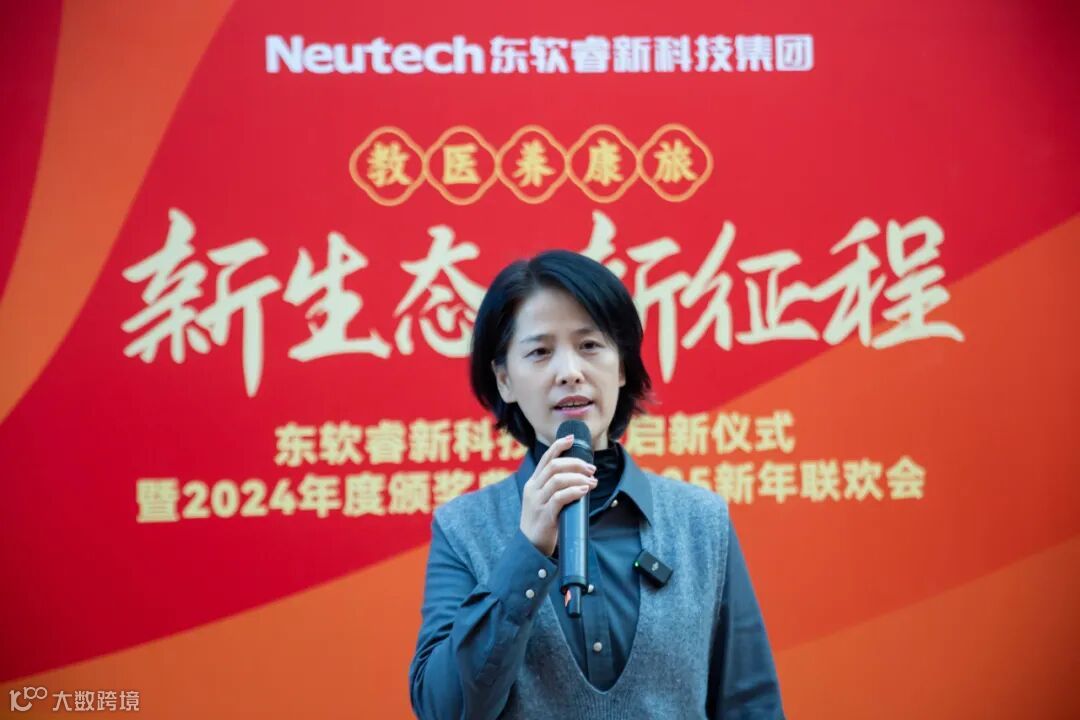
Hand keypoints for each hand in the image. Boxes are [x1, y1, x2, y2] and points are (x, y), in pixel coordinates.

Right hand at [519, 435, 596, 556]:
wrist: (530, 548)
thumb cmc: (542, 523)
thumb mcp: (544, 501)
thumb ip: (556, 489)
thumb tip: (581, 477)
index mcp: (533, 483)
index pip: (546, 458)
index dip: (559, 446)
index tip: (572, 438)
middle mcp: (533, 489)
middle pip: (554, 466)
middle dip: (576, 464)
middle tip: (592, 469)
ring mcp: (537, 502)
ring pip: (558, 480)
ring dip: (579, 477)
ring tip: (592, 481)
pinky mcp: (545, 515)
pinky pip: (560, 498)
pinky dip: (574, 491)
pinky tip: (585, 490)